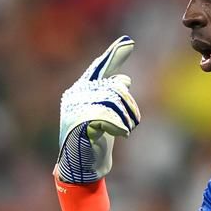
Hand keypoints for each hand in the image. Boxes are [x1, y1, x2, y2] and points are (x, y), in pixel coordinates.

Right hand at [56, 35, 139, 183]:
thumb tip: (125, 79)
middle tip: (134, 121)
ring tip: (127, 129)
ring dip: (128, 117)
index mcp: (81, 91)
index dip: (113, 55)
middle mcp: (76, 95)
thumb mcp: (106, 116)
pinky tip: (122, 134)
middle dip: (130, 105)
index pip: (99, 68)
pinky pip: (108, 116)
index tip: (128, 42)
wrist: (80, 168)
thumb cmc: (93, 141)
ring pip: (114, 101)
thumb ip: (111, 97)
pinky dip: (120, 125)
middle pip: (114, 88)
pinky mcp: (80, 123)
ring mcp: (76, 108)